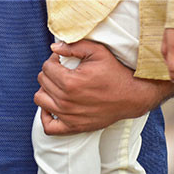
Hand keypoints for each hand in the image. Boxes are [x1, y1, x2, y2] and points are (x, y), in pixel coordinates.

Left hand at [34, 39, 167, 134]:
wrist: (132, 96)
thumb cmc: (115, 72)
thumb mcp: (98, 52)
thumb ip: (73, 47)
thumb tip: (53, 48)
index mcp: (70, 82)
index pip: (46, 67)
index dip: (53, 60)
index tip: (63, 61)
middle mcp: (66, 101)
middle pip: (42, 81)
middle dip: (50, 73)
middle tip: (63, 71)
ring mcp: (69, 116)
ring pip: (40, 99)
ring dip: (46, 90)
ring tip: (58, 86)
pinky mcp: (74, 127)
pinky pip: (49, 126)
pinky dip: (46, 116)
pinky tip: (53, 106)